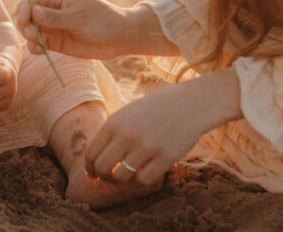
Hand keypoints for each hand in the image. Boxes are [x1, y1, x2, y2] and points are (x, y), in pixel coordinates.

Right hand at [14, 0, 129, 59]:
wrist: (118, 38)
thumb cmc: (102, 20)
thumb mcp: (79, 17)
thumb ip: (56, 17)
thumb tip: (34, 11)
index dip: (24, 8)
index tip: (23, 20)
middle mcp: (51, 8)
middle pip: (27, 13)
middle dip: (25, 24)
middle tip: (33, 34)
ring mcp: (52, 25)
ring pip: (30, 29)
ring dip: (29, 36)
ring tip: (39, 43)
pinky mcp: (54, 40)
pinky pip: (37, 43)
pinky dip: (35, 47)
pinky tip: (41, 50)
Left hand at [85, 68, 242, 186]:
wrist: (192, 103)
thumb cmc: (157, 109)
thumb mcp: (129, 114)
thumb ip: (112, 135)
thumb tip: (94, 165)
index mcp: (115, 121)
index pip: (91, 153)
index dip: (90, 169)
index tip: (94, 176)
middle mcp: (127, 134)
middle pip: (103, 168)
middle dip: (105, 177)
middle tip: (113, 178)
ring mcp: (146, 146)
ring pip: (122, 177)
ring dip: (125, 179)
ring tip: (133, 171)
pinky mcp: (165, 157)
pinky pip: (144, 180)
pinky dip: (144, 179)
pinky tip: (150, 169)